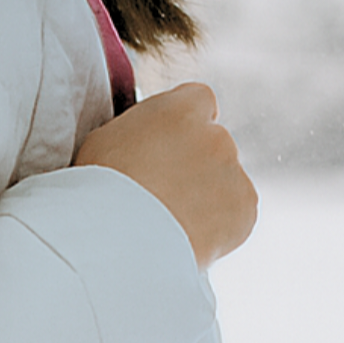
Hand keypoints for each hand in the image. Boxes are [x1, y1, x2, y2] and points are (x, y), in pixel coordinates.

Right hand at [74, 82, 256, 267]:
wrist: (116, 240)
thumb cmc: (98, 192)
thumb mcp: (105, 142)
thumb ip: (138, 132)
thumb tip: (144, 141)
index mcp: (180, 111)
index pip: (199, 101)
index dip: (186, 126)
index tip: (171, 147)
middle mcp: (214, 135)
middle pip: (213, 145)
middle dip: (195, 167)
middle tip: (164, 197)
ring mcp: (233, 172)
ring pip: (225, 182)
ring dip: (207, 198)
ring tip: (171, 224)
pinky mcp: (244, 208)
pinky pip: (237, 215)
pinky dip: (220, 228)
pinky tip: (187, 237)